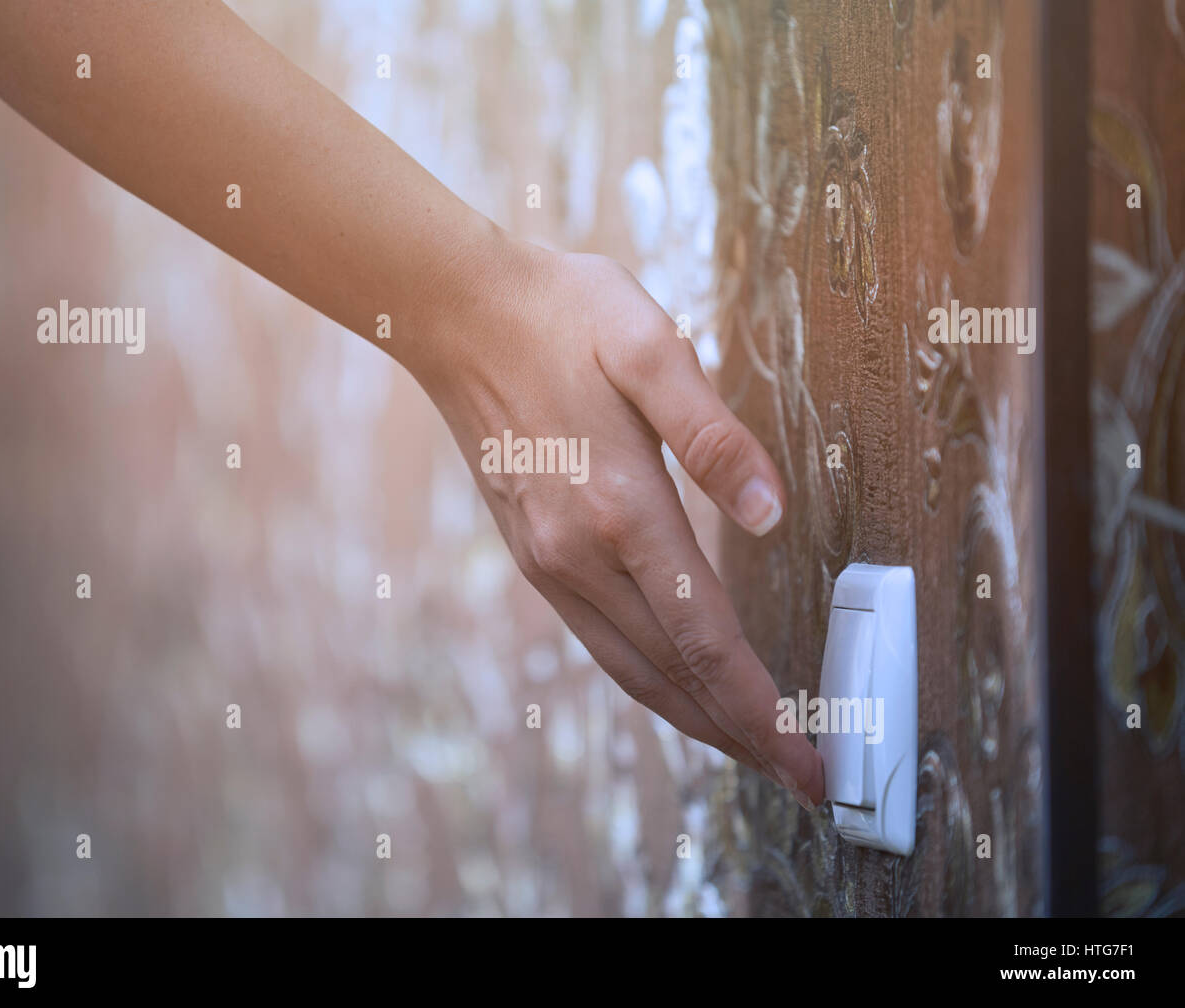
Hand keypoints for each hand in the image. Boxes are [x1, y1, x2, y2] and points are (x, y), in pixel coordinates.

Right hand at [409, 237, 824, 809]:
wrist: (459, 315)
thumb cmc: (562, 316)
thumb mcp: (651, 348)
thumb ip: (715, 436)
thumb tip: (769, 513)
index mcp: (621, 509)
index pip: (707, 641)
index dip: (763, 708)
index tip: (810, 757)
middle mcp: (581, 556)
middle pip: (673, 676)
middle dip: (744, 736)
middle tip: (803, 780)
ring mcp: (550, 563)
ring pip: (633, 671)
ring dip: (697, 720)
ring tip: (751, 750)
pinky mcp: (535, 556)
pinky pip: (601, 643)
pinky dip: (651, 682)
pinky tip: (676, 688)